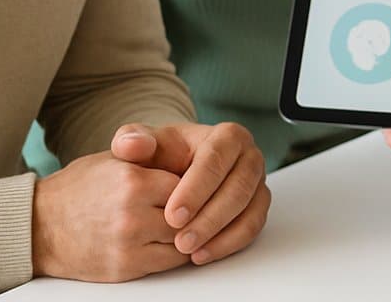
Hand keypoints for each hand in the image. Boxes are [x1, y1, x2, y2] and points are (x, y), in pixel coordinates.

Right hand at [30, 152, 186, 281]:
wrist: (40, 227)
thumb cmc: (77, 190)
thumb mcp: (112, 160)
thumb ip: (149, 158)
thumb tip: (187, 163)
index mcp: (132, 180)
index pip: (187, 183)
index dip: (190, 185)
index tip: (190, 186)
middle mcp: (132, 212)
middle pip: (188, 214)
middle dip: (190, 211)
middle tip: (188, 208)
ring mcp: (129, 243)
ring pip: (182, 241)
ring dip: (183, 234)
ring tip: (175, 225)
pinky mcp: (125, 268)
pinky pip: (166, 262)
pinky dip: (170, 253)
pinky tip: (162, 241)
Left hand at [110, 122, 270, 265]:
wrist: (176, 172)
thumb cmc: (163, 157)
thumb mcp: (143, 145)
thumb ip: (131, 140)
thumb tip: (132, 145)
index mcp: (227, 135)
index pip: (216, 158)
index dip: (196, 189)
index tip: (172, 215)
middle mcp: (249, 156)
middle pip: (238, 186)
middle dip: (209, 217)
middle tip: (180, 240)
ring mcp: (257, 182)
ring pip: (249, 209)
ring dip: (220, 234)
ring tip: (188, 251)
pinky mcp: (258, 206)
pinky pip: (253, 227)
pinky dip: (230, 244)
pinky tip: (203, 254)